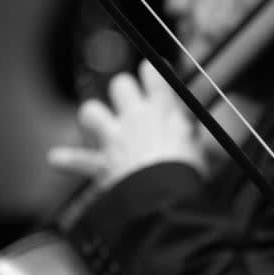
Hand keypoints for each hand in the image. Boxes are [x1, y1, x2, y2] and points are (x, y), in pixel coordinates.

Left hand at [47, 62, 202, 190]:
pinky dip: (66, 159)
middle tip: (132, 104)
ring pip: (90, 111)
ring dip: (94, 116)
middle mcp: (134, 118)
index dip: (152, 73)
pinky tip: (55, 158)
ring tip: (100, 125)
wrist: (165, 201)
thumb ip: (205, 130)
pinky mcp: (101, 165)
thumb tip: (217, 118)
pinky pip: (76, 160)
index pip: (153, 73)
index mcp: (163, 110)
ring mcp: (114, 139)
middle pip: (120, 85)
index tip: (153, 75)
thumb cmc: (190, 176)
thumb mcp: (208, 149)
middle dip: (124, 90)